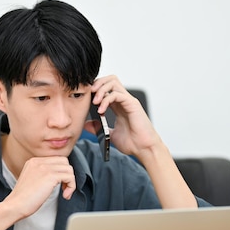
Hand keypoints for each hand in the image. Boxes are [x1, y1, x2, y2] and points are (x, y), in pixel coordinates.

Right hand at [3, 156, 75, 218]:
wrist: (15, 205)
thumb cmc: (23, 199)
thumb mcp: (33, 181)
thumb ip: (43, 175)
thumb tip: (59, 177)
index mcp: (34, 161)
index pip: (56, 160)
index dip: (61, 172)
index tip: (60, 185)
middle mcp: (39, 162)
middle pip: (64, 162)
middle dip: (68, 175)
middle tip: (64, 189)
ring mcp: (44, 167)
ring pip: (69, 169)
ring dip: (71, 182)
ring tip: (65, 193)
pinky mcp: (50, 176)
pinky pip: (70, 177)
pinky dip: (71, 187)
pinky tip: (65, 196)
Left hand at [89, 76, 196, 209]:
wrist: (144, 149)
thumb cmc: (132, 143)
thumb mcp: (109, 135)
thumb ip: (98, 128)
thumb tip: (86, 124)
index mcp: (118, 106)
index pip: (106, 88)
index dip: (95, 89)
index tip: (85, 98)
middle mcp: (123, 101)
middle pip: (110, 80)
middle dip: (97, 83)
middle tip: (89, 94)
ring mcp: (128, 101)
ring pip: (113, 82)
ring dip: (101, 89)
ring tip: (94, 101)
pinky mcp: (132, 104)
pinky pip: (117, 94)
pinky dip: (106, 100)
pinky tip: (101, 110)